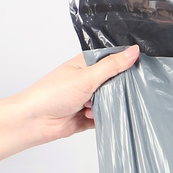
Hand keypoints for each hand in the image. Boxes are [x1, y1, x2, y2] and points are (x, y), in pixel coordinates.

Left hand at [16, 45, 139, 143]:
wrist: (35, 121)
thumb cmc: (52, 93)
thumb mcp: (86, 76)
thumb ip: (112, 65)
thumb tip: (133, 51)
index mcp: (86, 64)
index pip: (113, 59)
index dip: (125, 64)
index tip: (138, 69)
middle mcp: (88, 80)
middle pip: (115, 82)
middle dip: (116, 89)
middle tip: (110, 91)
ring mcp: (89, 98)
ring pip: (111, 102)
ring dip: (106, 106)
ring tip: (90, 105)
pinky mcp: (89, 116)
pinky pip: (105, 117)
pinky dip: (101, 118)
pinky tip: (88, 116)